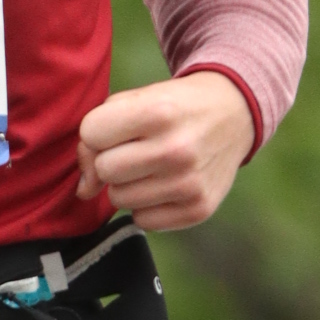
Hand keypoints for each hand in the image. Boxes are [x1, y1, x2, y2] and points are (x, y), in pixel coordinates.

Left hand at [77, 72, 254, 228]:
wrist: (234, 114)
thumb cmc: (173, 107)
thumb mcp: (137, 100)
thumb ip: (96, 134)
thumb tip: (84, 191)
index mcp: (159, 111)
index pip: (92, 133)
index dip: (98, 132)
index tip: (118, 128)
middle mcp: (176, 149)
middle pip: (104, 170)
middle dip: (112, 160)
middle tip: (135, 149)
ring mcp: (190, 183)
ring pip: (118, 199)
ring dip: (127, 184)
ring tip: (151, 166)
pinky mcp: (198, 209)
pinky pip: (142, 220)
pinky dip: (146, 205)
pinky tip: (165, 184)